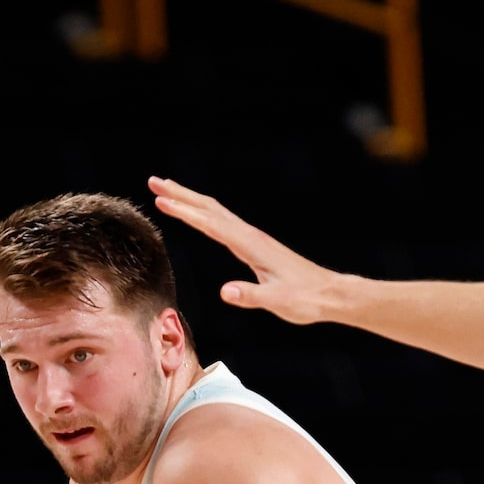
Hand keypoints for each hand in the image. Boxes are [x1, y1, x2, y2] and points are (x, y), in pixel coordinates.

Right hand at [148, 177, 341, 322]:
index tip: (161, 200)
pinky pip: (224, 222)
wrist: (330, 294)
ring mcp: (254, 238)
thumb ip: (251, 297)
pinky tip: (200, 214)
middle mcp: (250, 236)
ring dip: (191, 200)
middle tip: (153, 181)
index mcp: (251, 246)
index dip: (185, 212)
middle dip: (181, 195)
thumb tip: (225, 292)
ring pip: (216, 212)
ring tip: (166, 191)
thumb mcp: (278, 302)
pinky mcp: (257, 245)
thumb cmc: (306, 299)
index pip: (211, 224)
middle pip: (210, 209)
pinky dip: (206, 213)